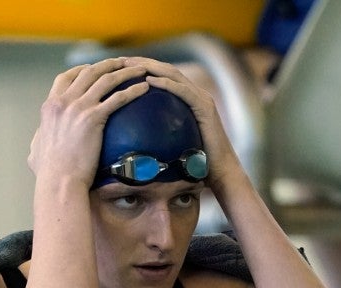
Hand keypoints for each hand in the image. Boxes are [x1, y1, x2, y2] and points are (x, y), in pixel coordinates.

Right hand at [28, 58, 149, 190]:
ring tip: (140, 70)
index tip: (93, 67)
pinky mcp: (93, 118)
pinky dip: (133, 90)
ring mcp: (78, 107)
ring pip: (106, 80)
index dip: (81, 69)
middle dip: (108, 64)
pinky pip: (118, 98)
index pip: (65, 77)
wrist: (59, 180)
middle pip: (89, 72)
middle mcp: (63, 101)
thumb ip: (39, 139)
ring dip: (125, 72)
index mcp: (50, 106)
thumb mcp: (36, 150)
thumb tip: (38, 140)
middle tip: (124, 63)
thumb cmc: (49, 173)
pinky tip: (145, 89)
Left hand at [122, 57, 243, 190]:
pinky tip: (149, 81)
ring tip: (132, 65)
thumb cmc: (194, 165)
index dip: (143, 68)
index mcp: (188, 99)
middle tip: (122, 60)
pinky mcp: (206, 107)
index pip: (163, 77)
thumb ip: (156, 136)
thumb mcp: (171, 145)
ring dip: (152, 67)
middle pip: (166, 70)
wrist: (219, 172)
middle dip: (143, 62)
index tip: (121, 67)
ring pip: (174, 75)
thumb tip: (130, 143)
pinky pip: (183, 91)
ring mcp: (202, 99)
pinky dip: (167, 83)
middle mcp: (196, 94)